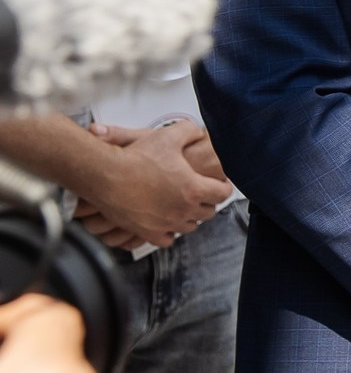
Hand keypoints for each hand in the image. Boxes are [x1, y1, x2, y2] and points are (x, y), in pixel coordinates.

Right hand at [72, 122, 230, 250]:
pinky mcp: (147, 232)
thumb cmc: (136, 156)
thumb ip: (189, 132)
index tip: (220, 184)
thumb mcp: (169, 135)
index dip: (223, 186)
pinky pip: (166, 240)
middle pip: (208, 212)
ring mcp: (166, 224)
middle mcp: (183, 210)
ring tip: (183, 206)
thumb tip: (198, 133)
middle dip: (207, 202)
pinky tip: (165, 222)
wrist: (105, 175)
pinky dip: (169, 232)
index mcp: (194, 189)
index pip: (222, 194)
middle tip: (202, 194)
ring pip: (189, 226)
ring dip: (189, 217)